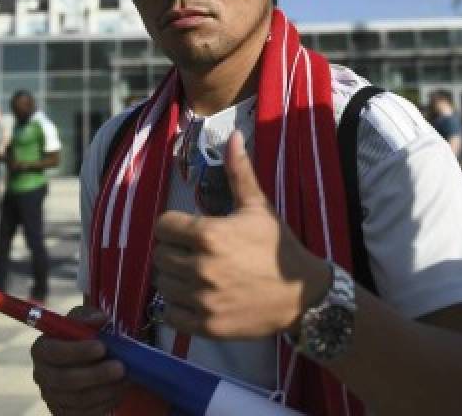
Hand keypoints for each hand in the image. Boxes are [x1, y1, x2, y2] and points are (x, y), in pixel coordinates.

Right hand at [31, 306, 124, 415]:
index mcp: (42, 349)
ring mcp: (52, 398)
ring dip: (106, 390)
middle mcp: (42, 375)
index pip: (54, 352)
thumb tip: (99, 318)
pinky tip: (120, 392)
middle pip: (65, 380)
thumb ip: (88, 316)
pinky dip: (106, 403)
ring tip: (127, 379)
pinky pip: (86, 414)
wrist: (89, 363)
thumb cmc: (84, 339)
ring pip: (79, 399)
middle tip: (121, 367)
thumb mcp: (84, 322)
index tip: (102, 347)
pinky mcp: (65, 415)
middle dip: (96, 374)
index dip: (77, 351)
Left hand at [152, 132, 329, 339]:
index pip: (163, 226)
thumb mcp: (258, 207)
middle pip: (159, 255)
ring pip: (162, 284)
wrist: (302, 294)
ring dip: (174, 278)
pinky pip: (169, 314)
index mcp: (209, 234)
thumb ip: (239, 171)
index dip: (174, 226)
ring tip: (196, 275)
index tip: (188, 231)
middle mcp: (201, 267)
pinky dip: (177, 307)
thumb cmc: (277, 247)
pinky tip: (195, 298)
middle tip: (193, 253)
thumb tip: (233, 134)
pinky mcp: (206, 326)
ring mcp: (203, 299)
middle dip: (173, 251)